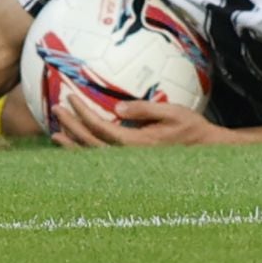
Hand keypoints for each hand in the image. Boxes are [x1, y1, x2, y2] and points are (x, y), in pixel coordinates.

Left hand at [51, 94, 225, 147]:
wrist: (205, 151)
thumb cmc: (191, 128)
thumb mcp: (172, 112)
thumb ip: (144, 110)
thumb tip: (117, 108)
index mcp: (136, 143)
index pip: (101, 127)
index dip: (83, 114)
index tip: (70, 98)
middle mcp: (128, 157)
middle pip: (91, 143)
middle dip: (71, 126)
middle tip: (56, 109)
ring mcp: (128, 164)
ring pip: (93, 156)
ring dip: (73, 144)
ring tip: (56, 134)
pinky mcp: (131, 164)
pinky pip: (101, 158)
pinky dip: (85, 151)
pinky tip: (76, 145)